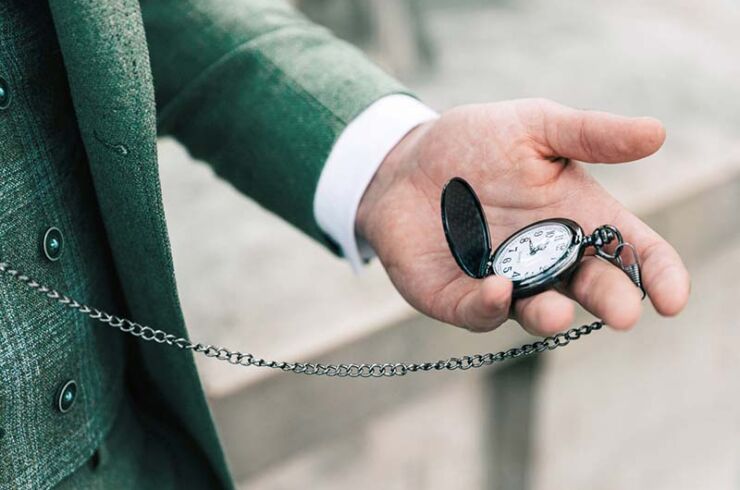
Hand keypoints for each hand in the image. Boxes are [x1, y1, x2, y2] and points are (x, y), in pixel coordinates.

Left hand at [356, 99, 689, 334]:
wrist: (406, 163)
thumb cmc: (475, 143)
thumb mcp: (534, 126)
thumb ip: (589, 135)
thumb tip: (657, 132)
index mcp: (578, 218)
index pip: (631, 251)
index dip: (657, 274)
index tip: (672, 296)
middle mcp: (549, 259)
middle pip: (592, 289)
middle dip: (611, 302)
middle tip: (624, 313)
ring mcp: (507, 283)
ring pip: (539, 311)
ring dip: (551, 315)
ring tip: (556, 310)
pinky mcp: (460, 298)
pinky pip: (480, 311)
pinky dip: (490, 305)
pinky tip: (497, 289)